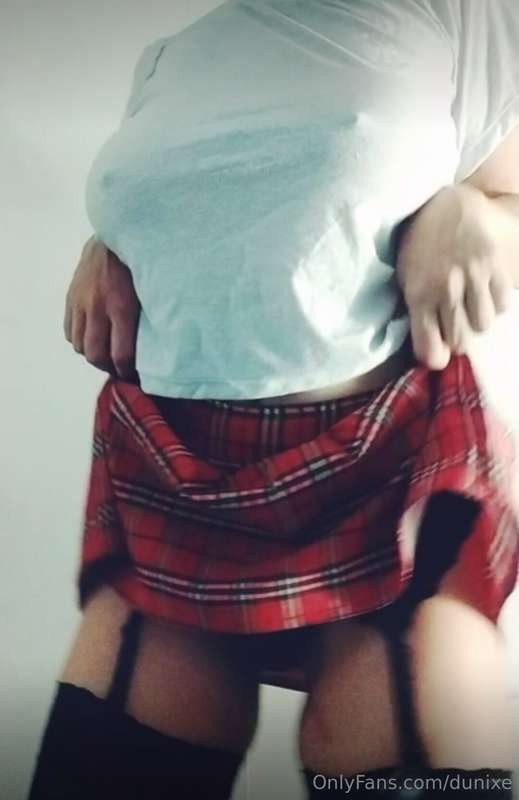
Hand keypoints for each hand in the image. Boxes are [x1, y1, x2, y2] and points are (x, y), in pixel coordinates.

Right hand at [64, 236, 140, 379]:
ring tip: (106, 357)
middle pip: (96, 354)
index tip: (135, 377)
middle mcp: (97, 306)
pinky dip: (80, 341)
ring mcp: (80, 302)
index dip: (127, 372)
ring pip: (80, 346)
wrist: (115, 236)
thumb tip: (154, 351)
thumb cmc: (141, 265)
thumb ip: (148, 319)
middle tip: (120, 371)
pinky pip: (69, 332)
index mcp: (121, 306)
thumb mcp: (151, 292)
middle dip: (109, 368)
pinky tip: (93, 340)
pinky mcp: (71, 297)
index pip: (120, 354)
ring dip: (93, 356)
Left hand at [395, 183, 513, 368]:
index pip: (430, 349)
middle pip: (460, 341)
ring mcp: (473, 276)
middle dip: (457, 338)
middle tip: (455, 323)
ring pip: (484, 324)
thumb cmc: (421, 242)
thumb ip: (417, 312)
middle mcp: (446, 289)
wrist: (446, 200)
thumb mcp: (407, 276)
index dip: (435, 357)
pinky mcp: (496, 264)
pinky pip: (503, 303)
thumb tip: (432, 352)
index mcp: (418, 294)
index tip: (437, 353)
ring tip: (470, 303)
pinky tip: (485, 289)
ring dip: (478, 319)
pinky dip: (496, 302)